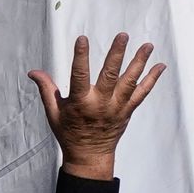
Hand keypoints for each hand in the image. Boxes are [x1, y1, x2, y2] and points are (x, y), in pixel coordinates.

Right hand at [33, 32, 163, 180]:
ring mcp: (117, 108)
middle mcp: (101, 104)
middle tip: (123, 35)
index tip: (82, 39)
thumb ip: (46, 89)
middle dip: (117, 55)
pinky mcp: (127, 111)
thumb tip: (33, 71)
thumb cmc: (68, 133)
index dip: (81, 57)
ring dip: (139, 62)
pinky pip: (142, 94)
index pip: (79, 76)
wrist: (89, 157)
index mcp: (80, 103)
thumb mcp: (53, 112)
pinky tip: (160, 66)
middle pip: (110, 76)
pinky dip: (152, 80)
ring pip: (130, 82)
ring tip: (148, 45)